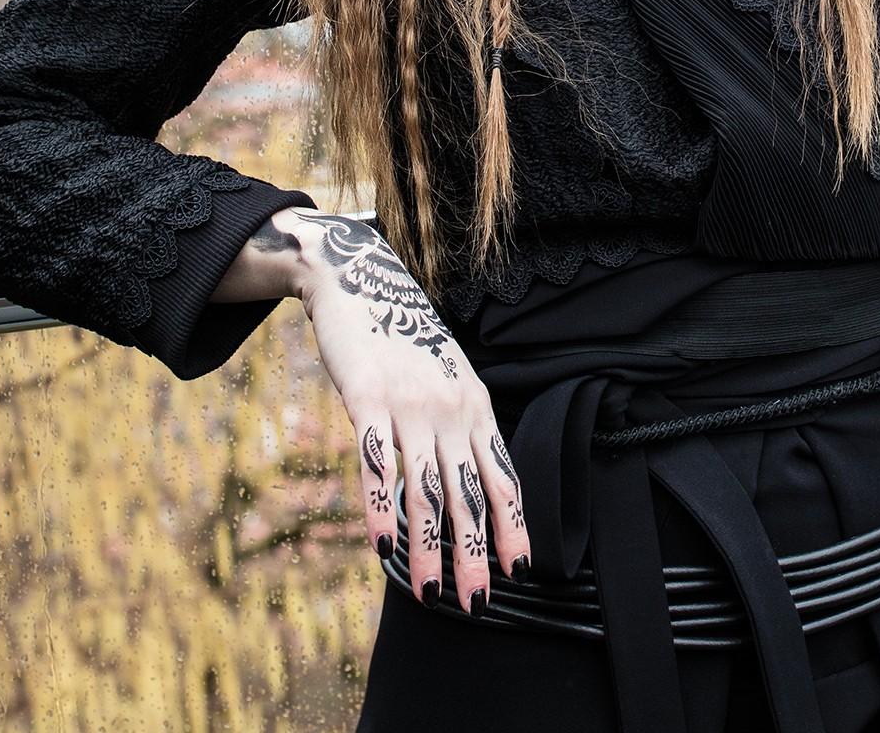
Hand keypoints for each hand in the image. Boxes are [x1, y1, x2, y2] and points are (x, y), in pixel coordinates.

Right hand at [219, 207, 529, 613]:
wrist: (360, 278)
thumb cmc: (404, 335)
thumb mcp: (447, 375)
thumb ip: (459, 423)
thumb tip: (469, 480)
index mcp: (474, 404)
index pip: (502, 475)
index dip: (512, 523)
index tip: (519, 568)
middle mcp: (450, 408)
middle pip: (468, 493)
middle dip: (476, 553)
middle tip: (478, 602)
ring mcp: (409, 404)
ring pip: (424, 490)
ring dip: (428, 548)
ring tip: (429, 593)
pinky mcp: (367, 399)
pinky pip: (376, 464)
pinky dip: (379, 509)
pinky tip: (382, 545)